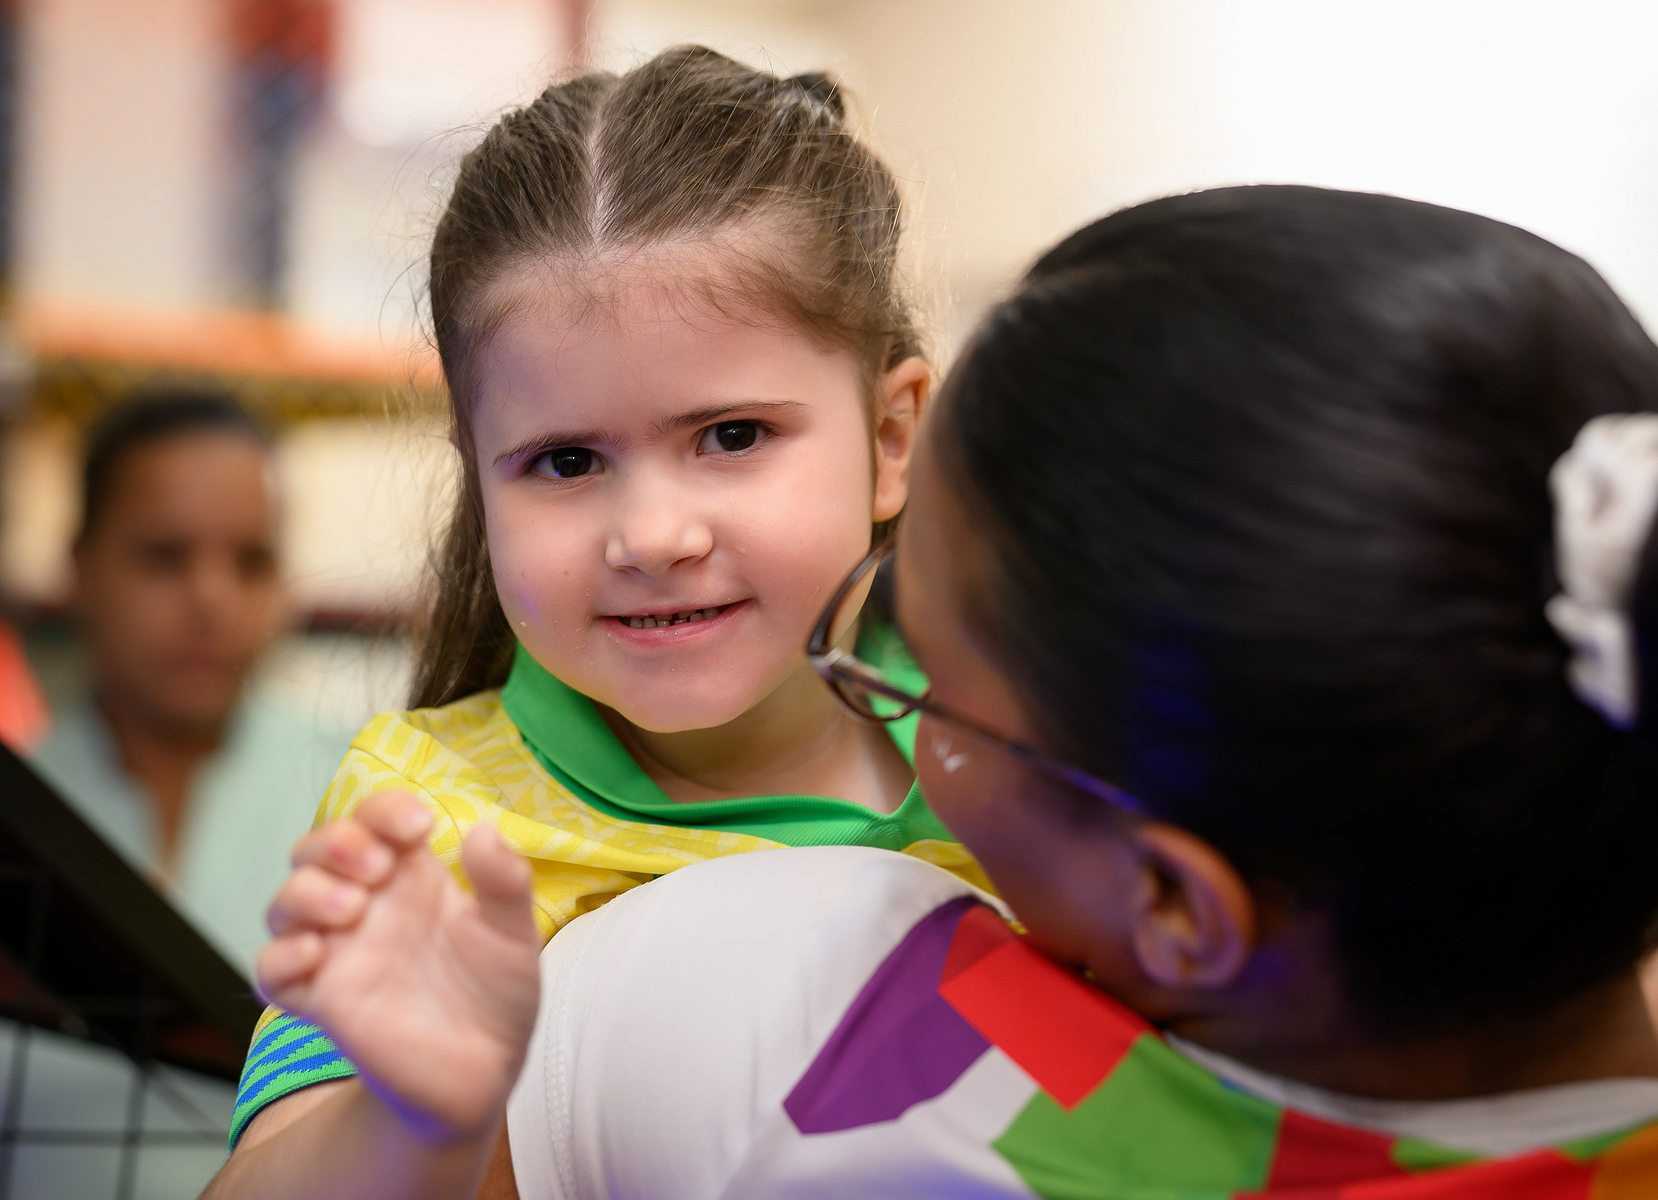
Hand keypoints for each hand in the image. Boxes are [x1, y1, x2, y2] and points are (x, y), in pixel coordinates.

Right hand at [257, 791, 540, 1143]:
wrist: (485, 1069)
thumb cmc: (497, 991)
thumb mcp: (514, 932)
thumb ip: (504, 882)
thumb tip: (483, 829)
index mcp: (410, 876)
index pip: (375, 819)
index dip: (385, 810)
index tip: (418, 827)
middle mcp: (367, 904)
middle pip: (316, 849)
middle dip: (335, 841)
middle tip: (378, 866)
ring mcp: (339, 951)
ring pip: (285, 902)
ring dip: (308, 892)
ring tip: (353, 908)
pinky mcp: (321, 1000)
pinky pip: (270, 970)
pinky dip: (280, 956)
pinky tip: (317, 954)